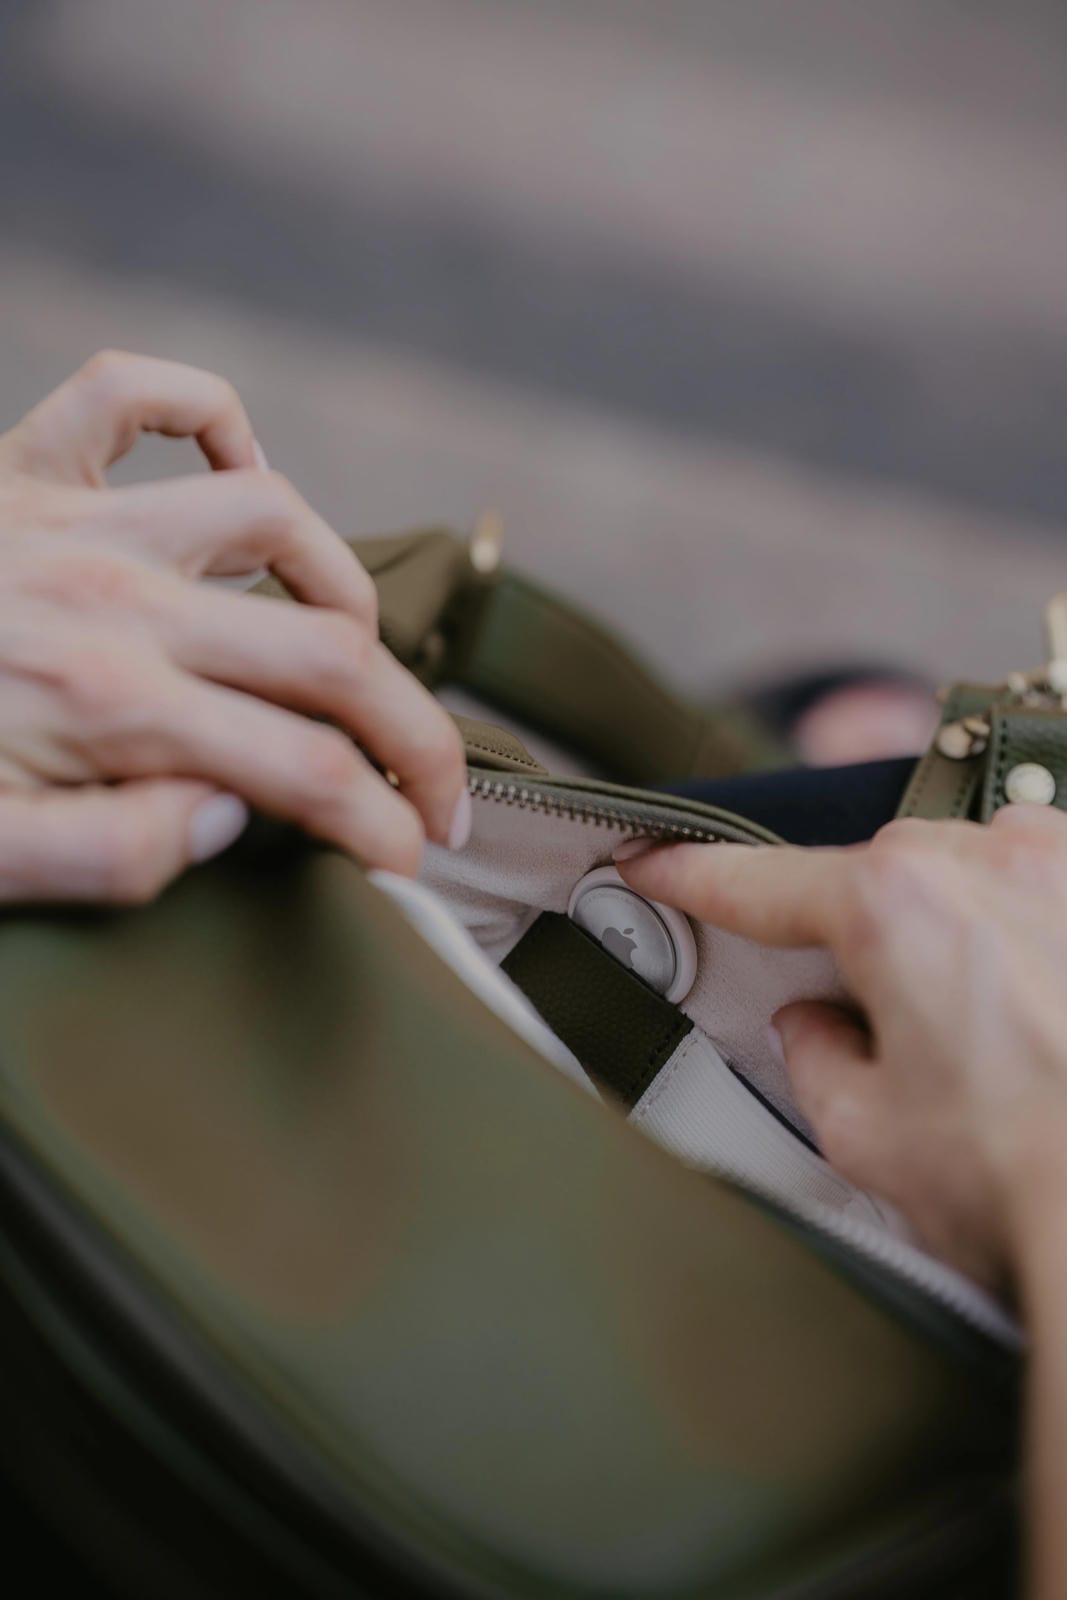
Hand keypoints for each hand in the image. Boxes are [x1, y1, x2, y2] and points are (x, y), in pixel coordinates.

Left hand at [0, 351, 468, 898]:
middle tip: (440, 787)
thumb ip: (121, 858)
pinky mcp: (24, 468)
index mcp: (113, 711)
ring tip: (349, 643)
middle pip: (331, 655)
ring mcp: (75, 522)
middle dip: (418, 732)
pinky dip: (203, 414)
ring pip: (270, 515)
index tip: (412, 860)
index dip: (388, 824)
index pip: (310, 772)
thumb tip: (230, 817)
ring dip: (338, 583)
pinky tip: (233, 468)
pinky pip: (135, 393)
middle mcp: (118, 603)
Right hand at [617, 807, 1066, 1292]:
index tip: (653, 863)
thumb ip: (813, 1057)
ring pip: (968, 862)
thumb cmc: (1028, 1181)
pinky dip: (1022, 916)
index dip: (691, 874)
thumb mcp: (863, 1133)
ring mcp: (1065, 869)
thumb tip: (815, 1028)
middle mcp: (988, 863)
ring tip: (974, 1023)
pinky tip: (1032, 991)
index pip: (761, 882)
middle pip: (875, 871)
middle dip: (854, 932)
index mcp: (897, 908)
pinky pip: (1046, 873)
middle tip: (870, 1021)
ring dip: (948, 918)